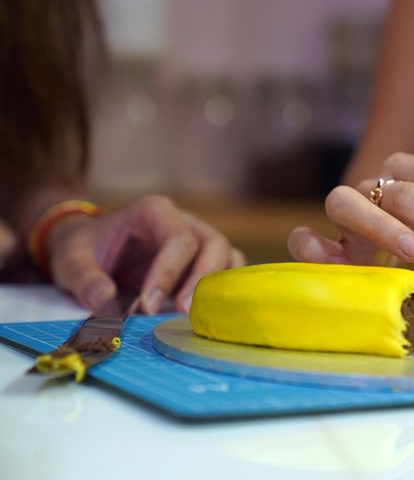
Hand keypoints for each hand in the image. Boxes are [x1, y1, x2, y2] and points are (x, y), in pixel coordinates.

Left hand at [47, 195, 245, 313]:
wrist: (92, 247)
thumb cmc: (86, 248)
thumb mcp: (72, 259)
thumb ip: (85, 279)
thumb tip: (104, 301)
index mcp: (154, 212)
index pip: (178, 239)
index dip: (169, 273)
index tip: (146, 307)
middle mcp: (185, 221)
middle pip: (213, 244)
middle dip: (201, 280)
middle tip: (180, 312)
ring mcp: (199, 239)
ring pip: (228, 257)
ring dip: (217, 287)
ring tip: (195, 315)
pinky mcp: (205, 261)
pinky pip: (228, 272)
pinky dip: (223, 292)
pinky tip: (206, 314)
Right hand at [288, 152, 413, 278]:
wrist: (382, 255)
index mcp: (410, 174)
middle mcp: (374, 185)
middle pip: (406, 195)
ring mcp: (344, 213)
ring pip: (348, 203)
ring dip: (384, 228)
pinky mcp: (319, 244)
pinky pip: (303, 239)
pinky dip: (313, 247)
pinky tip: (335, 262)